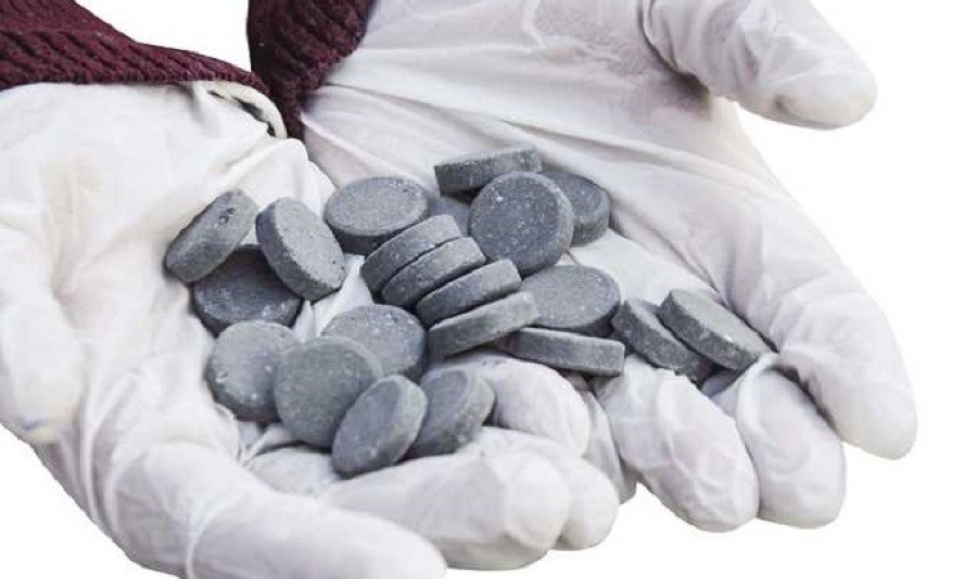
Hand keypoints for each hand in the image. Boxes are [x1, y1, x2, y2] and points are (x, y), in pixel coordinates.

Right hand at [0, 80, 616, 577]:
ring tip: (586, 461)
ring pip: (422, 448)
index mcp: (156, 458)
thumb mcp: (2, 234)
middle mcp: (255, 446)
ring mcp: (326, 390)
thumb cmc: (39, 180)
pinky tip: (574, 378)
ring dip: (506, 460)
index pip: (234, 534)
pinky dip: (507, 375)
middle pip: (357, 506)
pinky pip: (448, 361)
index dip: (317, 561)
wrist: (125, 129)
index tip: (408, 577)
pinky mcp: (376, 329)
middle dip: (451, 512)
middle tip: (547, 502)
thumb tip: (40, 396)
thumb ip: (10, 321)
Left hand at [296, 0, 916, 530]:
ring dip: (635, 472)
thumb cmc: (540, 13)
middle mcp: (646, 312)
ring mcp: (552, 344)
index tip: (880, 423)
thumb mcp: (654, 6)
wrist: (399, 36)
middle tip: (759, 476)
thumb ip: (747, 35)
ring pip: (613, 442)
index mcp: (719, 236)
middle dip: (743, 454)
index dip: (847, 367)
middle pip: (720, 412)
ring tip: (632, 474)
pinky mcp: (457, 353)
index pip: (807, 313)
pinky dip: (512, 450)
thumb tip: (849, 95)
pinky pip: (491, 421)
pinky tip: (524, 463)